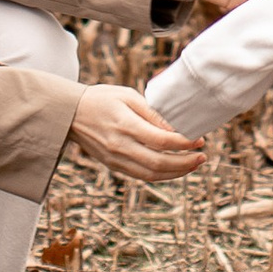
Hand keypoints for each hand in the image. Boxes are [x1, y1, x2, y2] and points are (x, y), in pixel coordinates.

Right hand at [68, 83, 205, 182]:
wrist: (70, 114)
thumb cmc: (101, 99)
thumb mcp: (127, 95)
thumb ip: (151, 113)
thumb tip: (174, 129)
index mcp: (124, 125)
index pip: (161, 141)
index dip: (184, 143)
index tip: (199, 139)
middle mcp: (120, 146)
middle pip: (159, 163)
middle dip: (185, 163)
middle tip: (202, 156)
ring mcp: (115, 159)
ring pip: (151, 175)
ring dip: (176, 173)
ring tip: (193, 164)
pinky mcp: (113, 166)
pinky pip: (141, 176)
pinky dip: (161, 175)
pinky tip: (174, 168)